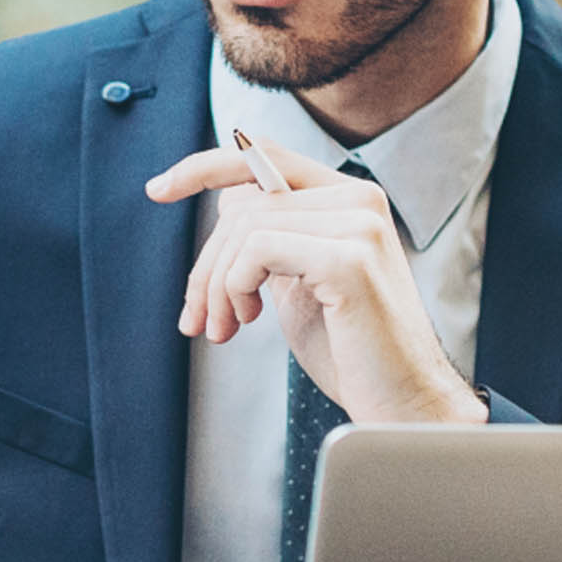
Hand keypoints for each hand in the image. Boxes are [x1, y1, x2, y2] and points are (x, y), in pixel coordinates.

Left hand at [145, 141, 485, 423]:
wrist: (403, 405)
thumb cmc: (351, 351)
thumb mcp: (299, 281)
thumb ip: (273, 238)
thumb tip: (225, 201)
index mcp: (349, 199)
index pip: (264, 156)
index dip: (205, 166)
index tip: (158, 188)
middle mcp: (358, 198)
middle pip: (242, 203)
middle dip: (206, 264)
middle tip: (198, 319)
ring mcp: (358, 223)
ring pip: (244, 226)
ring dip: (218, 285)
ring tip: (226, 329)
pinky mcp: (349, 257)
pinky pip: (258, 249)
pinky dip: (237, 286)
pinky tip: (250, 320)